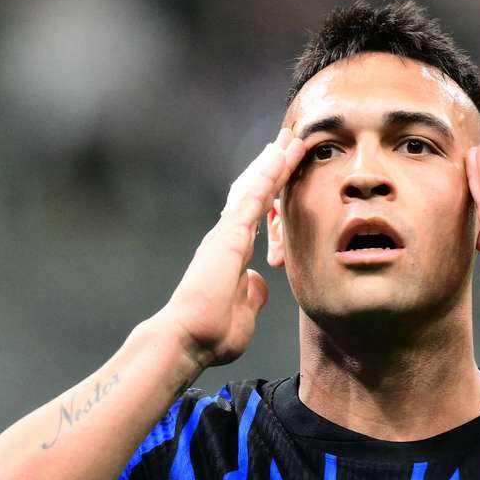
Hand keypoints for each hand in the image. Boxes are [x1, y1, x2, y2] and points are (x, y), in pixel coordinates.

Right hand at [154, 128, 305, 368]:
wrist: (189, 339)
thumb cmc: (211, 334)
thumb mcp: (244, 312)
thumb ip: (252, 294)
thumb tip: (259, 281)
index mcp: (233, 254)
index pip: (257, 216)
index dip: (272, 194)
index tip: (284, 175)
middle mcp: (228, 238)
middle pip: (254, 194)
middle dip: (272, 168)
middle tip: (288, 143)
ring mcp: (227, 233)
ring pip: (255, 188)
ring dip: (274, 162)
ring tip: (291, 139)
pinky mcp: (229, 234)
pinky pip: (254, 195)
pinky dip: (269, 173)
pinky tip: (283, 154)